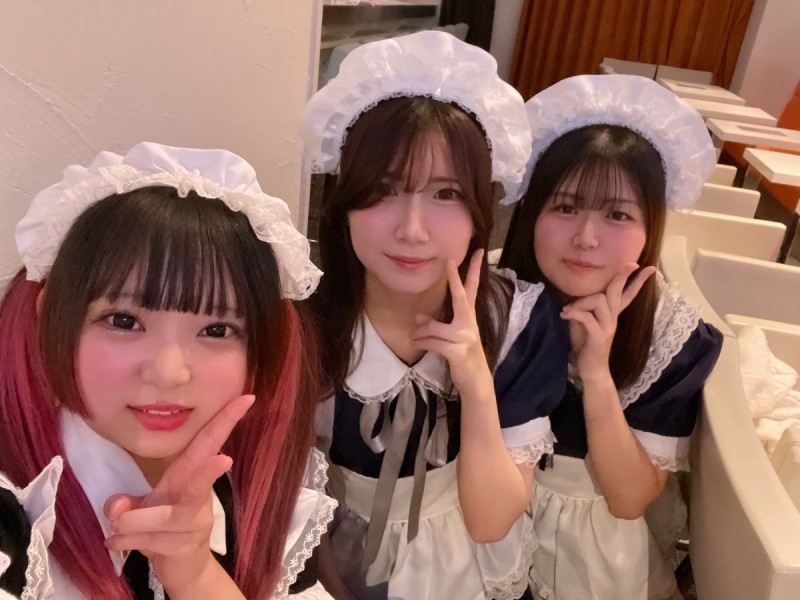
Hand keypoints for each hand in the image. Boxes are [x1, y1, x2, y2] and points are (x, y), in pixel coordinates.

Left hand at [103, 394, 253, 593]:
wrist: (183, 568)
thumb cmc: (162, 527)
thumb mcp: (140, 509)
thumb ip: (125, 503)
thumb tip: (118, 508)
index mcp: (189, 475)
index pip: (209, 443)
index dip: (226, 420)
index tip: (246, 398)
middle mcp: (198, 497)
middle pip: (201, 483)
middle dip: (209, 472)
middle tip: (224, 460)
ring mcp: (196, 524)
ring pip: (166, 518)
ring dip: (135, 521)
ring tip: (114, 528)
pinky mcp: (187, 548)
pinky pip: (154, 542)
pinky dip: (128, 542)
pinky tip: (114, 544)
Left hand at [411, 249, 492, 397]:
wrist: (476, 381)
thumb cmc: (462, 357)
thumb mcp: (450, 339)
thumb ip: (435, 326)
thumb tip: (417, 318)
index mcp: (469, 318)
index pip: (472, 289)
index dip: (473, 271)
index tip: (477, 252)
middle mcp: (469, 324)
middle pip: (461, 296)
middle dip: (454, 278)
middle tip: (448, 261)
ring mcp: (465, 337)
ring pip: (434, 327)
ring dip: (420, 333)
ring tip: (414, 337)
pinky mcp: (457, 351)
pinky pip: (433, 342)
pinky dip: (422, 342)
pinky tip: (417, 344)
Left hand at [561, 263, 655, 380]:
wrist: (591, 370)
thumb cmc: (585, 344)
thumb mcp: (583, 322)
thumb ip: (584, 308)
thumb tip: (577, 297)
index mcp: (612, 314)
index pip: (627, 294)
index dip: (638, 281)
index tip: (650, 268)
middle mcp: (613, 318)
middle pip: (618, 291)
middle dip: (623, 276)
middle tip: (631, 265)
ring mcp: (608, 326)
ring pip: (600, 300)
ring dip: (581, 302)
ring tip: (568, 311)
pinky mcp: (599, 335)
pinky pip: (588, 317)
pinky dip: (575, 313)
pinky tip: (565, 315)